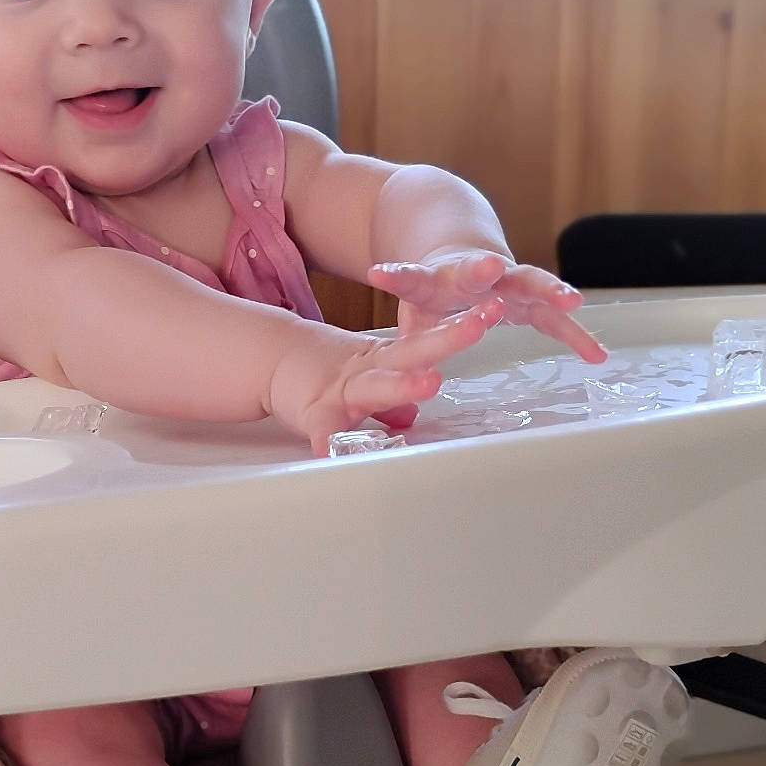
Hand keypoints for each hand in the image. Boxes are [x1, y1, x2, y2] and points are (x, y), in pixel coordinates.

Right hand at [269, 298, 502, 455]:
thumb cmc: (331, 376)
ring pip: (377, 386)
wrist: (275, 362)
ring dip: (403, 386)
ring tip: (429, 383)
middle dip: (448, 338)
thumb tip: (413, 415)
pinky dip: (329, 441)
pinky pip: (325, 430)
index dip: (459, 328)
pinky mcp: (315, 412)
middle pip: (414, 351)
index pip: (430, 340)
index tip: (489, 313)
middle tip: (478, 324)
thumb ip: (397, 394)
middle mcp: (372, 369)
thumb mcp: (371, 379)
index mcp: (389, 358)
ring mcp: (344, 389)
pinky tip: (331, 452)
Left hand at [368, 249, 606, 364]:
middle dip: (487, 268)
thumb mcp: (413, 311)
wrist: (463, 251)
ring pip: (531, 282)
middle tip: (490, 265)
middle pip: (483, 269)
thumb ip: (404, 337)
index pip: (418, 276)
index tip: (381, 274)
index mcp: (438, 278)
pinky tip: (598, 355)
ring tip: (572, 302)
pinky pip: (555, 319)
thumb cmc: (434, 291)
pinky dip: (576, 336)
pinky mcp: (532, 298)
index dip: (402, 277)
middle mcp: (477, 273)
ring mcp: (510, 281)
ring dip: (550, 291)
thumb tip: (390, 380)